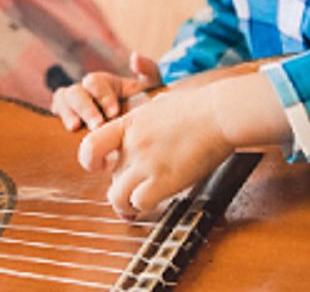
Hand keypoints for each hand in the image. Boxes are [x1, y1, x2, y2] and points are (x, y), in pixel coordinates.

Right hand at [51, 52, 160, 130]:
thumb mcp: (150, 87)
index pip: (95, 82)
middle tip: (97, 124)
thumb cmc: (143, 105)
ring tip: (75, 127)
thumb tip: (134, 57)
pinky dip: (59, 118)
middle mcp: (84, 91)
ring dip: (68, 113)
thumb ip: (149, 70)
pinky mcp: (66, 118)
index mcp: (103, 83)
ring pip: (61, 100)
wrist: (136, 129)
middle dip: (86, 108)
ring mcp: (72, 105)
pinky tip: (68, 129)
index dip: (103, 96)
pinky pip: (56, 113)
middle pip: (75, 92)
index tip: (114, 112)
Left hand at [78, 83, 232, 218]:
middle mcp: (132, 144)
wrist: (219, 112)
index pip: (91, 145)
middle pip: (109, 177)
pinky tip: (157, 202)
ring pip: (117, 197)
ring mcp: (146, 162)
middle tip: (135, 190)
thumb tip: (149, 119)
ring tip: (138, 205)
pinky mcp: (163, 179)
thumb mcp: (161, 103)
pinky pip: (140, 203)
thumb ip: (147, 118)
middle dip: (121, 186)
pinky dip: (145, 207)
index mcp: (129, 124)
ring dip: (126, 204)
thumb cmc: (199, 105)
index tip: (104, 165)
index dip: (92, 160)